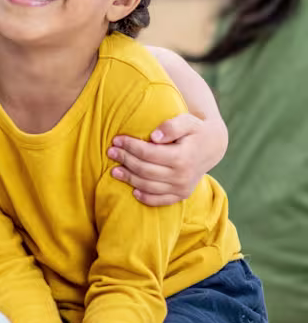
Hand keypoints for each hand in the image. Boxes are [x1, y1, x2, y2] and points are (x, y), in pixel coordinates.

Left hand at [108, 112, 225, 206]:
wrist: (213, 146)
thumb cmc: (195, 130)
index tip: (116, 139)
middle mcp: (182, 176)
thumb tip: (154, 136)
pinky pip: (161, 201)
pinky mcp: (181, 194)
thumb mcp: (188, 121)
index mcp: (182, 157)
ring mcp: (182, 188)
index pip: (148, 153)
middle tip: (110, 152)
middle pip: (145, 170)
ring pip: (149, 186)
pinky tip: (133, 191)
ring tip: (114, 171)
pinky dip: (146, 198)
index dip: (130, 146)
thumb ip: (171, 126)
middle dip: (125, 160)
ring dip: (129, 179)